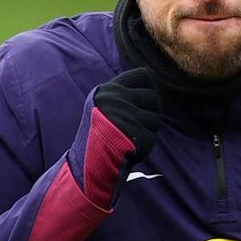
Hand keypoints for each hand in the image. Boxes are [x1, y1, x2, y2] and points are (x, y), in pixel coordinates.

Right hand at [67, 68, 160, 208]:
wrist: (85, 166)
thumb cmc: (97, 137)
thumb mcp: (104, 108)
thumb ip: (125, 95)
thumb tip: (154, 87)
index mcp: (107, 90)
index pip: (145, 75)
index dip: (147, 90)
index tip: (139, 105)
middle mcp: (115, 99)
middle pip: (153, 98)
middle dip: (148, 114)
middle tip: (131, 128)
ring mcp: (125, 116)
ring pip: (155, 119)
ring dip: (146, 131)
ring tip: (126, 139)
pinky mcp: (134, 135)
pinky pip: (151, 138)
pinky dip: (143, 148)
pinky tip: (127, 150)